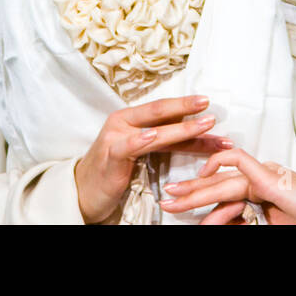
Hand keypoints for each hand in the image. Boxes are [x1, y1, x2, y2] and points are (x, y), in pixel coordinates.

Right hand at [74, 95, 232, 224]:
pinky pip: (126, 146)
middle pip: (159, 111)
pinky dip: (140, 139)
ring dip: (181, 128)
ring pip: (153, 129)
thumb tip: (200, 133)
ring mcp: (115, 137)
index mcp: (132, 118)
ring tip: (202, 125)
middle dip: (187, 108)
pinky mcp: (110, 155)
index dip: (188, 108)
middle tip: (211, 108)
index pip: (164, 111)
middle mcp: (123, 122)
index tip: (211, 105)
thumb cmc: (116, 169)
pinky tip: (152, 135)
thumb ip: (167, 141)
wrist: (84, 190)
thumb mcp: (145, 152)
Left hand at [157, 146, 295, 224]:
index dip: (201, 198)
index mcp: (259, 190)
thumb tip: (215, 223)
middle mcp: (259, 178)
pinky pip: (239, 162)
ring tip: (174, 196)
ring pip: (221, 179)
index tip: (180, 205)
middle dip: (190, 192)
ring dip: (195, 189)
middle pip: (217, 185)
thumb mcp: (266, 223)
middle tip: (166, 198)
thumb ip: (243, 221)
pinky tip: (204, 170)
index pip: (223, 193)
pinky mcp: (268, 176)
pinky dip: (220, 163)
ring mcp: (263, 175)